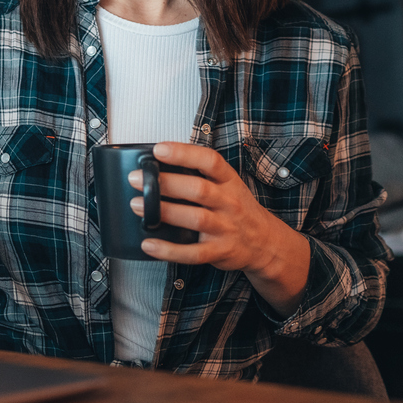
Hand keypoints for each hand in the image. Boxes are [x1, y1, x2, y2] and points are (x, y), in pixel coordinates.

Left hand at [128, 142, 309, 316]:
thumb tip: (156, 163)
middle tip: (136, 179)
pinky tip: (149, 244)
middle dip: (165, 183)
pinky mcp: (220, 251)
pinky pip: (193, 253)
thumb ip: (199, 175)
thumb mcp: (227, 186)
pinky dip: (169, 250)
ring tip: (136, 205)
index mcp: (229, 181)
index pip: (210, 161)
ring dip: (164, 212)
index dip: (184, 153)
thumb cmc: (236, 209)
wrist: (266, 242)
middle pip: (199, 189)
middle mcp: (229, 203)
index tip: (159, 150)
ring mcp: (226, 228)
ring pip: (196, 218)